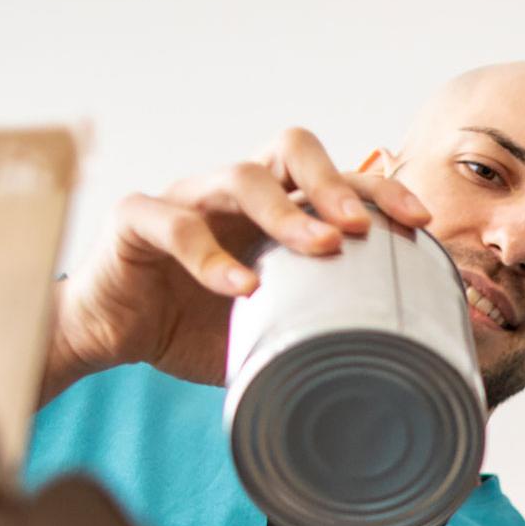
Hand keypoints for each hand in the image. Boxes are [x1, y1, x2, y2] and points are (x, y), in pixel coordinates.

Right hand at [42, 127, 431, 400]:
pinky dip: (210, 255)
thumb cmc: (191, 328)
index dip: (377, 190)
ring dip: (286, 211)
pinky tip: (242, 288)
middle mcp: (232, 191)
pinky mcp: (135, 220)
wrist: (106, 337)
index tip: (418, 222)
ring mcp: (184, 198)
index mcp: (271, 210)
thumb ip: (316, 336)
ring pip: (239, 175)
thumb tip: (393, 376)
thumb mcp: (267, 335)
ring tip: (321, 249)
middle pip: (291, 148)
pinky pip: (173, 223)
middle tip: (363, 228)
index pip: (332, 178)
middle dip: (335, 183)